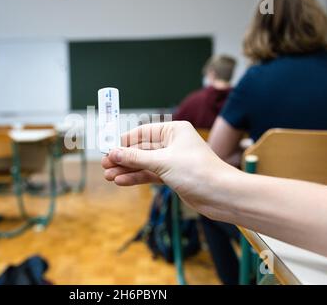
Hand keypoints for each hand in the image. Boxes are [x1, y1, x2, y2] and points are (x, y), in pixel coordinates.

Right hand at [102, 121, 231, 199]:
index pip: (142, 132)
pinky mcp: (173, 176)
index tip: (107, 149)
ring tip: (108, 176)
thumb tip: (113, 153)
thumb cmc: (198, 171)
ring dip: (127, 169)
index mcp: (174, 130)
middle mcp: (173, 143)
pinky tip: (122, 181)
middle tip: (104, 166)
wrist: (221, 195)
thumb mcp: (162, 161)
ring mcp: (172, 160)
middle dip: (123, 158)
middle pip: (141, 149)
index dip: (124, 141)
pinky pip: (150, 174)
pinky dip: (137, 178)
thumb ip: (136, 157)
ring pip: (144, 163)